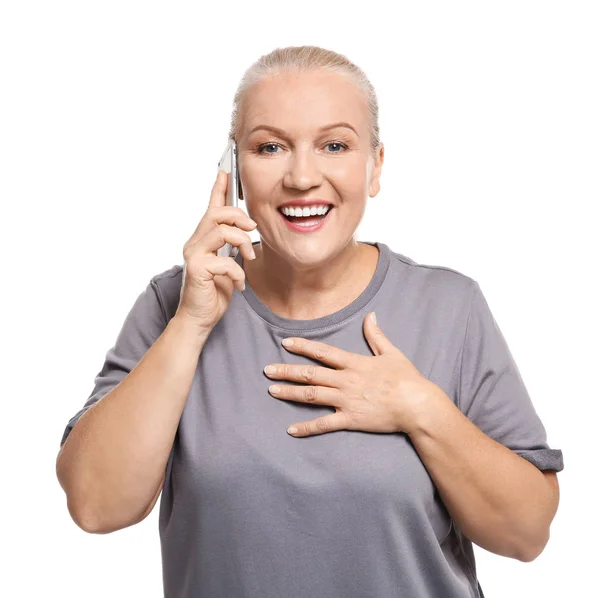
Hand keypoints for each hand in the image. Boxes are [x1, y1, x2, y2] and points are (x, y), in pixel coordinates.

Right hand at [176, 169, 257, 331]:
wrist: (199, 318)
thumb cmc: (213, 292)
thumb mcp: (228, 263)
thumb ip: (232, 247)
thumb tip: (246, 231)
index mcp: (203, 239)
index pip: (211, 208)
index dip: (218, 188)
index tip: (225, 170)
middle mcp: (195, 242)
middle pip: (217, 213)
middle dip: (239, 217)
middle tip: (253, 229)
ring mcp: (194, 255)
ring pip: (222, 231)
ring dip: (243, 243)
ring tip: (249, 258)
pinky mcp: (197, 269)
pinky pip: (225, 261)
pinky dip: (238, 272)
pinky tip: (239, 284)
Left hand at [263, 312, 442, 436]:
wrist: (417, 405)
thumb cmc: (407, 379)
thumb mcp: (392, 353)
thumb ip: (376, 335)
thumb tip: (371, 315)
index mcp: (354, 363)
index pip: (322, 352)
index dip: (302, 346)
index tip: (285, 343)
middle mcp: (346, 380)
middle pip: (310, 374)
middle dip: (286, 371)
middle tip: (266, 371)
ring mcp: (346, 400)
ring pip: (311, 396)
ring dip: (290, 393)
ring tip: (272, 390)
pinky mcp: (350, 419)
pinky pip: (324, 424)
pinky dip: (306, 427)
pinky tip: (291, 429)